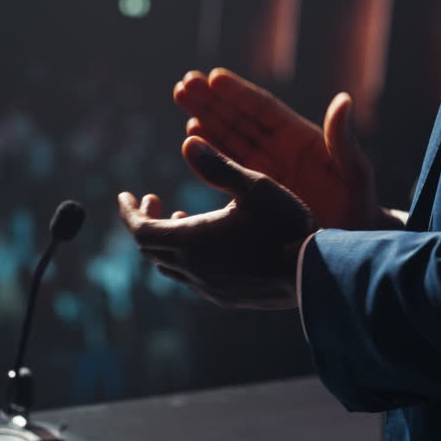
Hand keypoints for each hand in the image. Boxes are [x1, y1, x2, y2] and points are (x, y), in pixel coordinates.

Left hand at [118, 136, 316, 309]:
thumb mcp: (255, 187)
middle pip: (150, 248)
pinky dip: (186, 258)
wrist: (315, 277)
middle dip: (145, 222)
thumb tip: (187, 142)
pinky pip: (192, 279)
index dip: (128, 212)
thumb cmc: (287, 227)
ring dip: (166, 241)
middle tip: (152, 200)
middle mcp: (193, 268)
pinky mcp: (224, 298)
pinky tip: (207, 245)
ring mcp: (208, 287)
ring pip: (170, 266)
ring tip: (179, 217)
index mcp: (192, 240)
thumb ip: (219, 166)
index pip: (140, 230)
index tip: (125, 195)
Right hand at [174, 68, 399, 229]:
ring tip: (181, 98)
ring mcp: (267, 171)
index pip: (264, 111)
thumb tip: (344, 99)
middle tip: (184, 83)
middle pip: (241, 119)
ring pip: (229, 138)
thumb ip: (345, 141)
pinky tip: (190, 139)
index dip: (239, 94)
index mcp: (302, 141)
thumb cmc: (362, 209)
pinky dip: (209, 151)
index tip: (213, 78)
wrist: (352, 247)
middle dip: (212, 100)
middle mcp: (280, 151)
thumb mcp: (356, 174)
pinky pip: (229, 167)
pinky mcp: (257, 193)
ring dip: (205, 118)